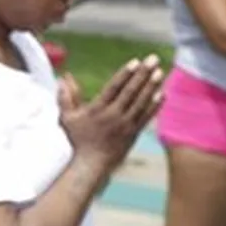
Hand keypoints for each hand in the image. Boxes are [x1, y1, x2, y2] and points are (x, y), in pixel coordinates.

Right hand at [59, 56, 162, 171]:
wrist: (91, 165)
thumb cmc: (77, 140)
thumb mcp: (68, 117)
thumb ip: (67, 96)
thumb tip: (64, 77)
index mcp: (98, 109)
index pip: (114, 87)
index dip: (125, 74)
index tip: (135, 62)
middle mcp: (114, 116)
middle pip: (131, 92)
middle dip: (143, 74)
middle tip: (153, 60)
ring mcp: (125, 125)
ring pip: (141, 103)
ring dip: (151, 87)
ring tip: (160, 72)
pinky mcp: (133, 134)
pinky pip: (146, 117)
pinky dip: (154, 106)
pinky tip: (162, 94)